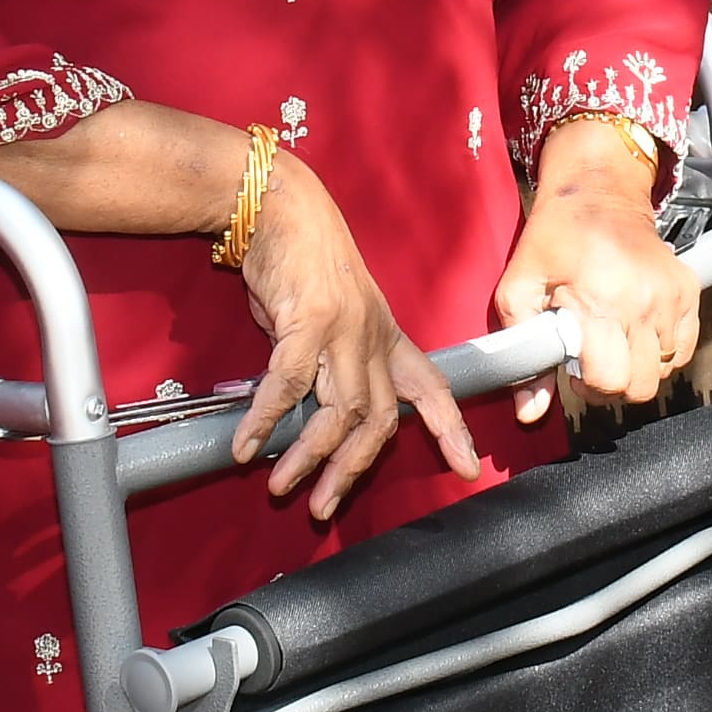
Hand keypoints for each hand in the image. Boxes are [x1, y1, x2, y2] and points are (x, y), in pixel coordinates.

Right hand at [231, 153, 481, 522]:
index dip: (450, 429)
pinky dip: (265, 420)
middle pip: (377, 420)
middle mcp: (372, 336)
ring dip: (308, 457)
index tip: (465, 468)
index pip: (432, 387)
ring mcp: (343, 329)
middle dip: (352, 470)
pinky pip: (288, 386)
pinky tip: (246, 444)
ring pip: (338, 412)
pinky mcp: (307, 320)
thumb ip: (326, 361)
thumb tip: (300, 412)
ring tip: (282, 485)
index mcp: (386, 335)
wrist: (281, 205)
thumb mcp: (330, 313)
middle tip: (324, 506)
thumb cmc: (301, 261)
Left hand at [496, 117, 700, 415]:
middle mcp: (643, 301)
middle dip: (614, 382)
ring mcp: (671, 296)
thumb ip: (522, 354)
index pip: (611, 381)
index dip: (588, 386)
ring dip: (638, 364)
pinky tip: (637, 330)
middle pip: (641, 386)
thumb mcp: (519, 288)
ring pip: (665, 370)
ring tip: (613, 337)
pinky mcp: (689, 290)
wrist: (599, 190)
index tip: (575, 369)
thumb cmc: (555, 236)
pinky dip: (663, 350)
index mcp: (600, 300)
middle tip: (594, 358)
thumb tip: (530, 413)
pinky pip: (684, 348)